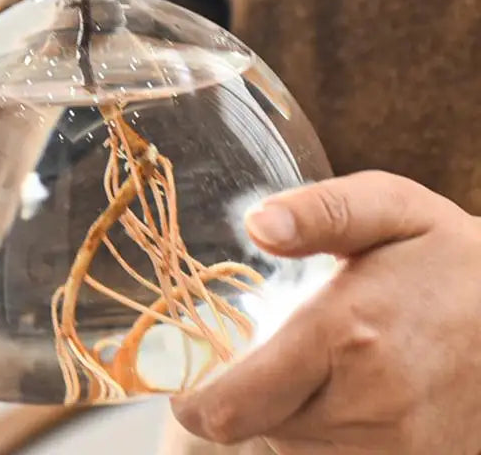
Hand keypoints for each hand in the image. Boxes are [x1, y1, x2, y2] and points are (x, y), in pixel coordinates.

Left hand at [171, 171, 480, 453]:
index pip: (232, 406)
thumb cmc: (450, 259)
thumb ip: (322, 210)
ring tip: (309, 371)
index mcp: (346, 334)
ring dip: (284, 419)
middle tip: (258, 357)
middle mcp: (369, 406)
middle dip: (243, 397)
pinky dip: (323, 440)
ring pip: (296, 453)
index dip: (195, 401)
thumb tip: (257, 224)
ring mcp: (399, 451)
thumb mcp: (391, 208)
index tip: (187, 382)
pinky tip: (340, 398)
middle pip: (257, 430)